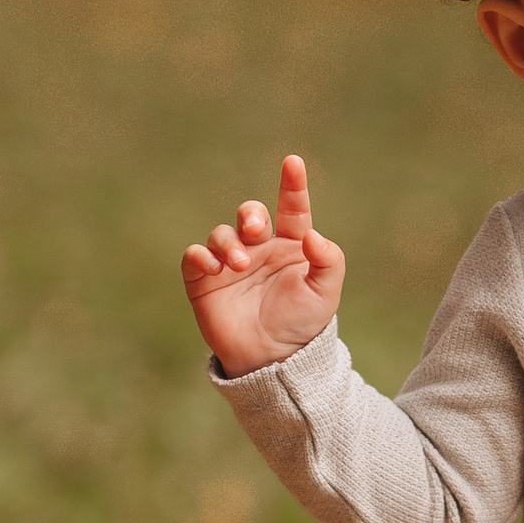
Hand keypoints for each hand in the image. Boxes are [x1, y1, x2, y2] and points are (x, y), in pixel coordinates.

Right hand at [180, 154, 345, 373]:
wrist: (273, 360)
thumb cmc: (302, 324)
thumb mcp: (325, 294)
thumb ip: (328, 261)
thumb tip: (313, 235)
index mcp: (291, 246)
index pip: (292, 208)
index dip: (292, 185)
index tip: (293, 162)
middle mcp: (260, 248)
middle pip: (250, 214)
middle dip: (250, 214)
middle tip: (255, 229)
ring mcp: (231, 263)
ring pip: (222, 234)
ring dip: (228, 242)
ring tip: (239, 263)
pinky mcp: (205, 281)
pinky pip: (195, 257)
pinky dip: (201, 256)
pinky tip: (214, 267)